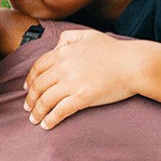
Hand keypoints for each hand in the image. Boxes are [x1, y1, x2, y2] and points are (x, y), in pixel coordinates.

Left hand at [23, 29, 141, 129]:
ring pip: (45, 100)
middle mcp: (63, 67)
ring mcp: (71, 83)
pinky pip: (59, 111)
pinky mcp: (81, 98)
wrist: (132, 64)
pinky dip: (50, 120)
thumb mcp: (87, 35)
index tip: (27, 88)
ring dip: (37, 112)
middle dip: (30, 98)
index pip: (38, 67)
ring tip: (34, 119)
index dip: (30, 80)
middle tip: (27, 107)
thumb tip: (55, 47)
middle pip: (38, 85)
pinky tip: (46, 125)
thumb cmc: (113, 50)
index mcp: (63, 52)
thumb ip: (68, 37)